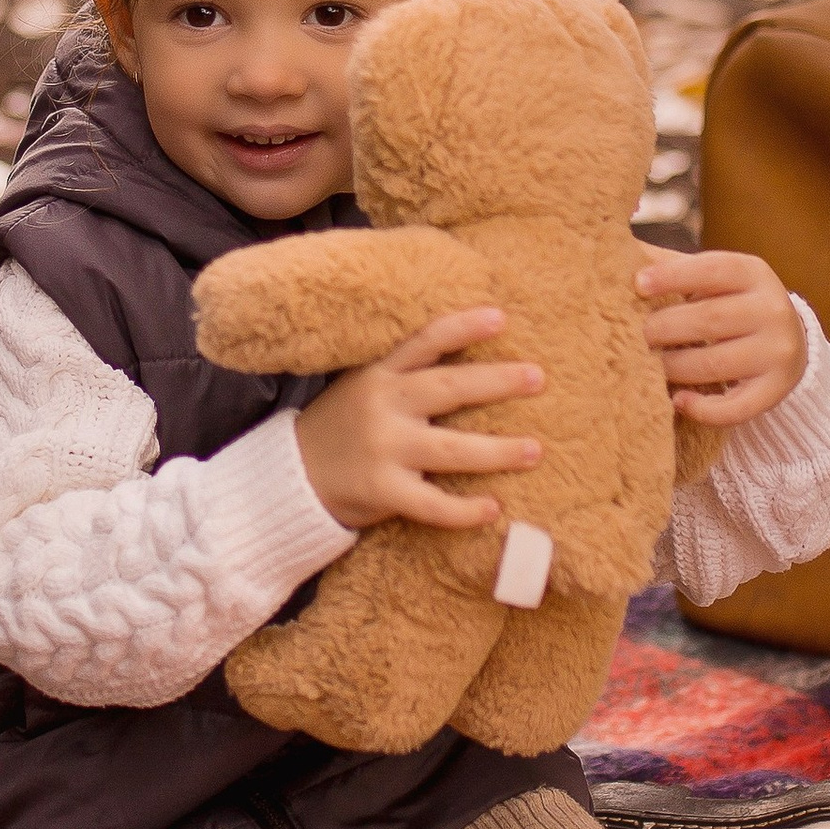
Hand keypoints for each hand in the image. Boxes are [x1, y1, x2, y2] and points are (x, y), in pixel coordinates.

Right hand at [294, 307, 543, 531]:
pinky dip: (463, 509)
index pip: (425, 342)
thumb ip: (403, 373)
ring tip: (534, 451)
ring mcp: (384, 450)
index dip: (463, 328)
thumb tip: (467, 358)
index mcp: (380, 375)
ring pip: (452, 448)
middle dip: (497, 382)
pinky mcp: (383, 491)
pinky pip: (432, 503)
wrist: (291, 475)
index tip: (501, 318)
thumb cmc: (341, 426)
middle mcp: (384, 407)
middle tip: (538, 377)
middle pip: (449, 389)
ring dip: (498, 451)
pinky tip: (492, 509)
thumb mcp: (362, 386)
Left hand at [638, 249, 806, 427]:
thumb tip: (619, 255)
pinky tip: (678, 401)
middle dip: (662, 328)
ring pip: (714, 365)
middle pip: (709, 320)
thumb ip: (672, 267)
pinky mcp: (776, 390)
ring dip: (673, 368)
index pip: (712, 269)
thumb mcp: (712, 277)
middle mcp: (772, 309)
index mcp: (752, 272)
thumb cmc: (731, 302)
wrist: (787, 339)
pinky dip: (703, 409)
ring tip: (647, 366)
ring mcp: (777, 352)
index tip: (638, 284)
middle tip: (634, 336)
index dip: (673, 276)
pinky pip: (735, 407)